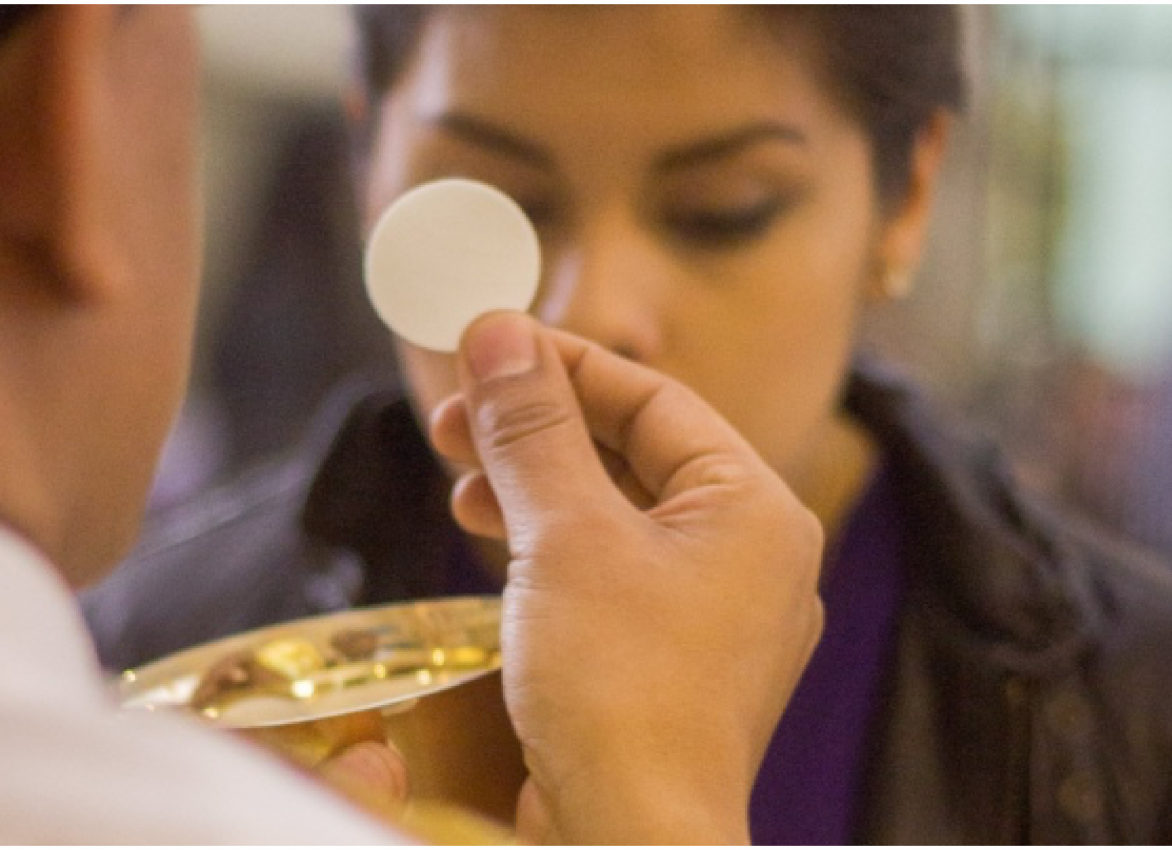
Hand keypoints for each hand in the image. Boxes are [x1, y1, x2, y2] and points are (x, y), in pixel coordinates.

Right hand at [431, 312, 823, 843]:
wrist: (628, 841)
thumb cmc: (619, 692)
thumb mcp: (564, 537)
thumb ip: (531, 430)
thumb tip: (498, 332)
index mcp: (753, 510)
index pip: (652, 399)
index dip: (562, 364)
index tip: (484, 345)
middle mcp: (747, 558)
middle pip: (631, 454)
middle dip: (535, 431)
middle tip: (451, 418)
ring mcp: (712, 617)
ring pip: (615, 516)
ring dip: (532, 488)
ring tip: (458, 482)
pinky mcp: (668, 663)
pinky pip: (610, 574)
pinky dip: (549, 549)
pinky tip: (493, 544)